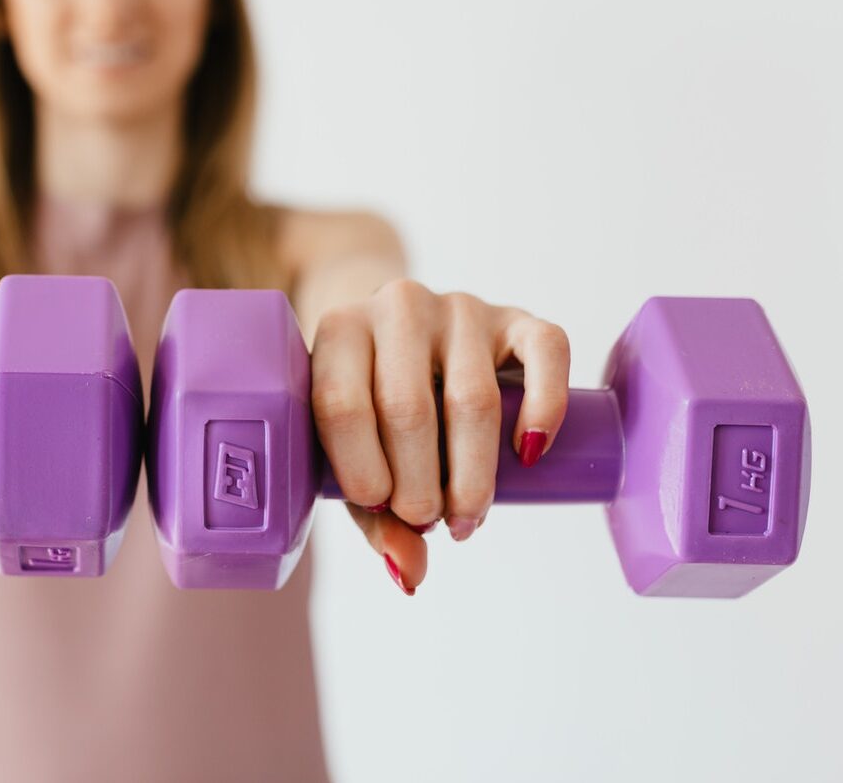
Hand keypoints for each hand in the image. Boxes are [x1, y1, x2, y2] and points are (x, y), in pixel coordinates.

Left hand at [310, 278, 569, 593]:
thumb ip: (373, 512)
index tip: (380, 509)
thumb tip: (410, 575)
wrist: (399, 327)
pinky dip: (543, 408)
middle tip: (428, 521)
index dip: (360, 468)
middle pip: (408, 407)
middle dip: (419, 483)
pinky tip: (529, 454)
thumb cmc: (370, 401)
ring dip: (474, 472)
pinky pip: (545, 352)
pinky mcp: (517, 318)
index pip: (341, 404)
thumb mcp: (355, 448)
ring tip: (466, 517)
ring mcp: (460, 308)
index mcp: (339, 332)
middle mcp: (397, 308)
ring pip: (472, 396)